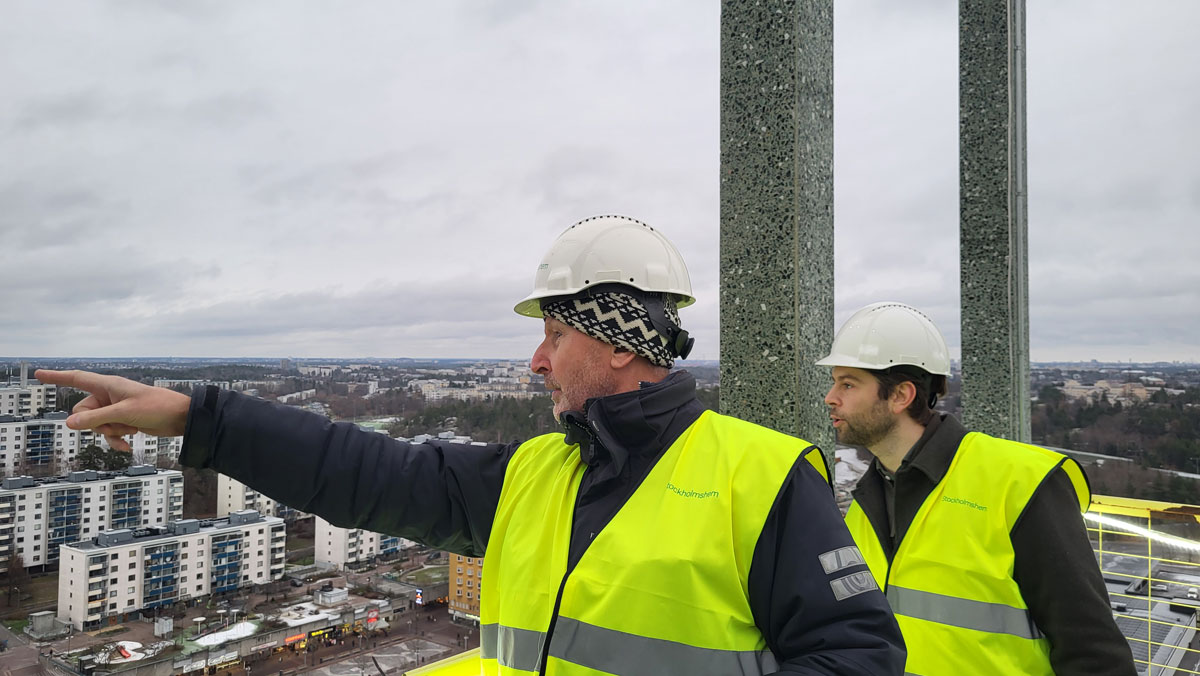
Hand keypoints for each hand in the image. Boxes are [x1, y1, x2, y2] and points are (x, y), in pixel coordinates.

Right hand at [34, 369, 190, 450]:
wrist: (180, 418)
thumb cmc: (157, 407)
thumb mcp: (124, 413)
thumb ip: (96, 418)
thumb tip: (69, 423)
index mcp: (108, 385)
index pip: (77, 379)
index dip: (57, 377)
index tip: (38, 375)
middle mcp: (109, 396)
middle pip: (83, 411)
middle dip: (96, 422)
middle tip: (118, 422)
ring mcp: (115, 409)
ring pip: (95, 425)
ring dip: (110, 431)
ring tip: (131, 428)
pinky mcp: (123, 421)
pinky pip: (108, 433)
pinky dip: (115, 439)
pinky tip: (127, 445)